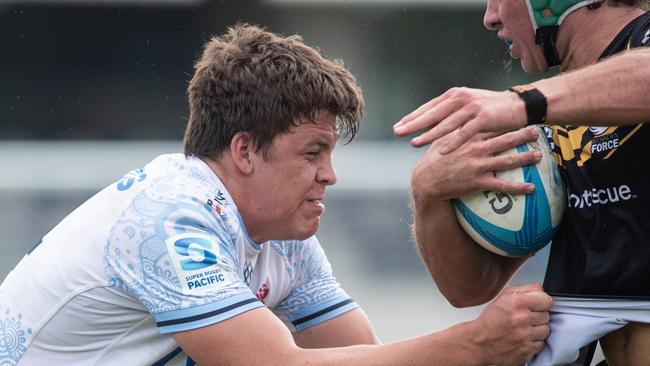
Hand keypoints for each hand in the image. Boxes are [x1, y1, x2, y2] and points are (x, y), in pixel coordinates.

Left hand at [394, 87, 525, 153]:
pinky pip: (464, 133)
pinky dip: (452, 142)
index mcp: (454, 95)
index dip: (412, 117)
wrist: (519, 105)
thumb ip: (451, 112)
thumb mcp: (468, 107)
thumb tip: (431, 122)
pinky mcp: (484, 117)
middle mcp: (460, 98)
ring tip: (414, 143)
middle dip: (413, 125)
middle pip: (432, 114)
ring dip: (428, 135)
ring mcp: (471, 107)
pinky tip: (441, 150)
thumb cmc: (491, 109)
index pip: (428, 107)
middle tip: (397, 133)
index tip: (398, 126)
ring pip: (445, 124)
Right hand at [411, 127, 540, 201]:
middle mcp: (477, 149)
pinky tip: (531, 188)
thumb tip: (461, 122)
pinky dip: (518, 187)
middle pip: (506, 139)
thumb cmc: (433, 160)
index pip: (492, 126)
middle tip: (537, 132)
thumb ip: (455, 130)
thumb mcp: (442, 140)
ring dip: (525, 158)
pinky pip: (503, 185)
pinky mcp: (479, 181)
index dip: (506, 122)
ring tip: (538, 156)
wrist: (426, 181)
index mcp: (469, 136)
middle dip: (523, 135)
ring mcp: (479, 165)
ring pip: (508, 160)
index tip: (519, 118)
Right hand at [473, 283, 552, 365]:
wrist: (480, 342)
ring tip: (524, 328)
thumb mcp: (504, 297)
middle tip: (524, 317)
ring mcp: (526, 336)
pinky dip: (534, 341)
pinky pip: (541, 343)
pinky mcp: (527, 350)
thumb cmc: (491, 320)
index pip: (547, 299)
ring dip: (537, 329)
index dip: (541, 302)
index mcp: (517, 303)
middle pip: (547, 315)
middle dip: (537, 316)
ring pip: (546, 330)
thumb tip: (541, 290)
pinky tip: (523, 338)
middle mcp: (523, 319)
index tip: (537, 304)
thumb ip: (525, 289)